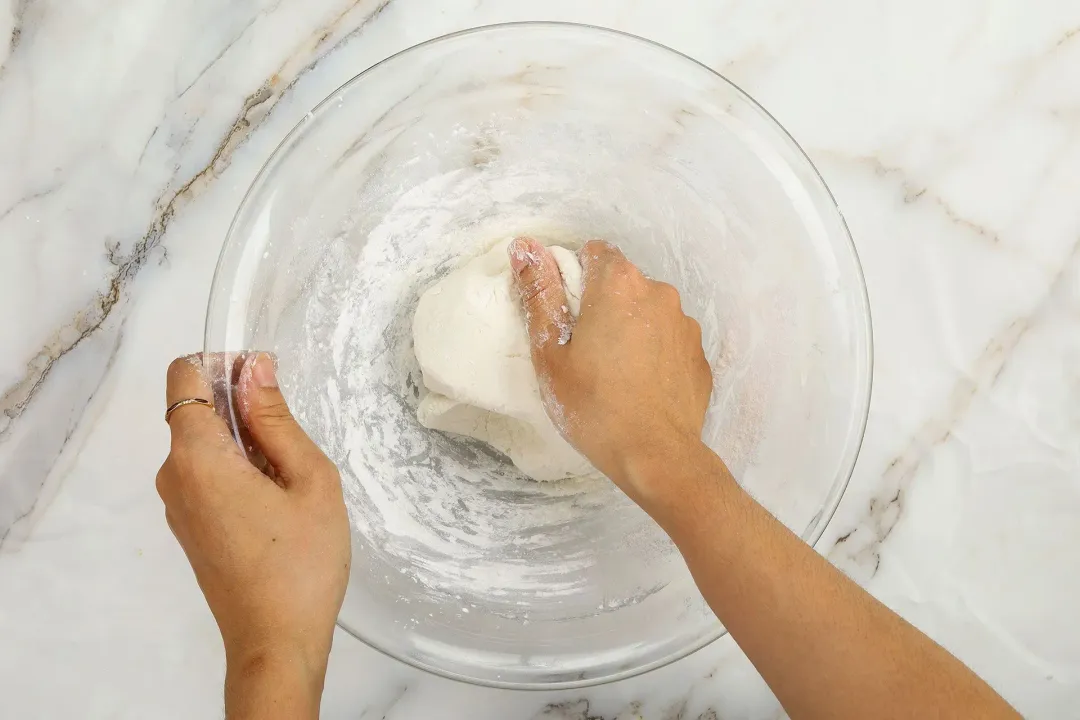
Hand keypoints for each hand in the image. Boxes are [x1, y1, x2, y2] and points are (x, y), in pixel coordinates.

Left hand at [156, 353, 349, 716]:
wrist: (277, 642)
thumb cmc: (302, 563)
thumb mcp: (309, 478)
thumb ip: (276, 418)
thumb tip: (254, 367)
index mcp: (197, 457)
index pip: (185, 374)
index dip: (224, 363)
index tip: (266, 383)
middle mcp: (174, 476)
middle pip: (196, 409)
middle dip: (243, 407)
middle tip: (294, 443)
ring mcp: (178, 505)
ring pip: (205, 444)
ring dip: (244, 442)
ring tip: (291, 480)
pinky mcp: (189, 526)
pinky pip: (206, 475)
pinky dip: (237, 470)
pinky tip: (277, 503)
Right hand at [508, 237, 712, 507]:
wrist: (657, 455)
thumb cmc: (594, 406)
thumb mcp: (551, 353)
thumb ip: (540, 294)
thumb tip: (525, 247)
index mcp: (618, 284)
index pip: (593, 252)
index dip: (575, 278)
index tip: (566, 315)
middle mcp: (658, 293)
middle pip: (622, 283)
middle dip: (602, 306)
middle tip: (583, 351)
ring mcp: (684, 324)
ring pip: (647, 312)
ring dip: (630, 329)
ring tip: (613, 374)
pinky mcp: (698, 354)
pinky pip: (668, 340)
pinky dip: (653, 353)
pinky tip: (639, 386)